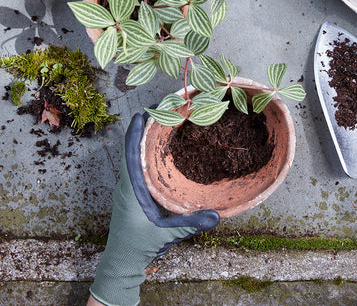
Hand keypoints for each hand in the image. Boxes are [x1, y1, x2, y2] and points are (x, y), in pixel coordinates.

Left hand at [89, 113, 219, 305]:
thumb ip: (190, 224)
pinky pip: (135, 165)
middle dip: (142, 129)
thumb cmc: (138, 246)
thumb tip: (217, 215)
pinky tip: (158, 150)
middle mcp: (126, 184)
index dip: (135, 132)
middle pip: (131, 149)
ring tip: (159, 124)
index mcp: (131, 189)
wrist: (122, 262)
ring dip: (142, 139)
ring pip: (132, 156)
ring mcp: (127, 188)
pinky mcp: (132, 193)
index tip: (143, 113)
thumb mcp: (165, 234)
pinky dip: (144, 152)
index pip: (130, 153)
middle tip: (159, 112)